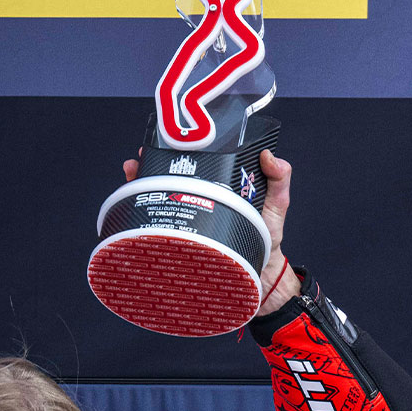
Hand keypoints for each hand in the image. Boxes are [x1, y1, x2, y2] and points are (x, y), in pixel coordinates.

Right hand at [122, 148, 298, 315]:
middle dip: (155, 160)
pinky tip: (132, 199)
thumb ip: (279, 179)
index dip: (182, 146)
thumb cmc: (267, 236)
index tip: (171, 138)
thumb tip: (269, 155)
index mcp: (220, 183)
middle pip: (172, 172)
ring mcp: (188, 213)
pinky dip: (140, 207)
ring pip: (158, 191)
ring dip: (142, 178)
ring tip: (135, 170)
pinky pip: (155, 218)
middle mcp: (201, 195)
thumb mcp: (276, 204)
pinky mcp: (180, 232)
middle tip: (147, 154)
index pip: (198, 159)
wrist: (258, 272)